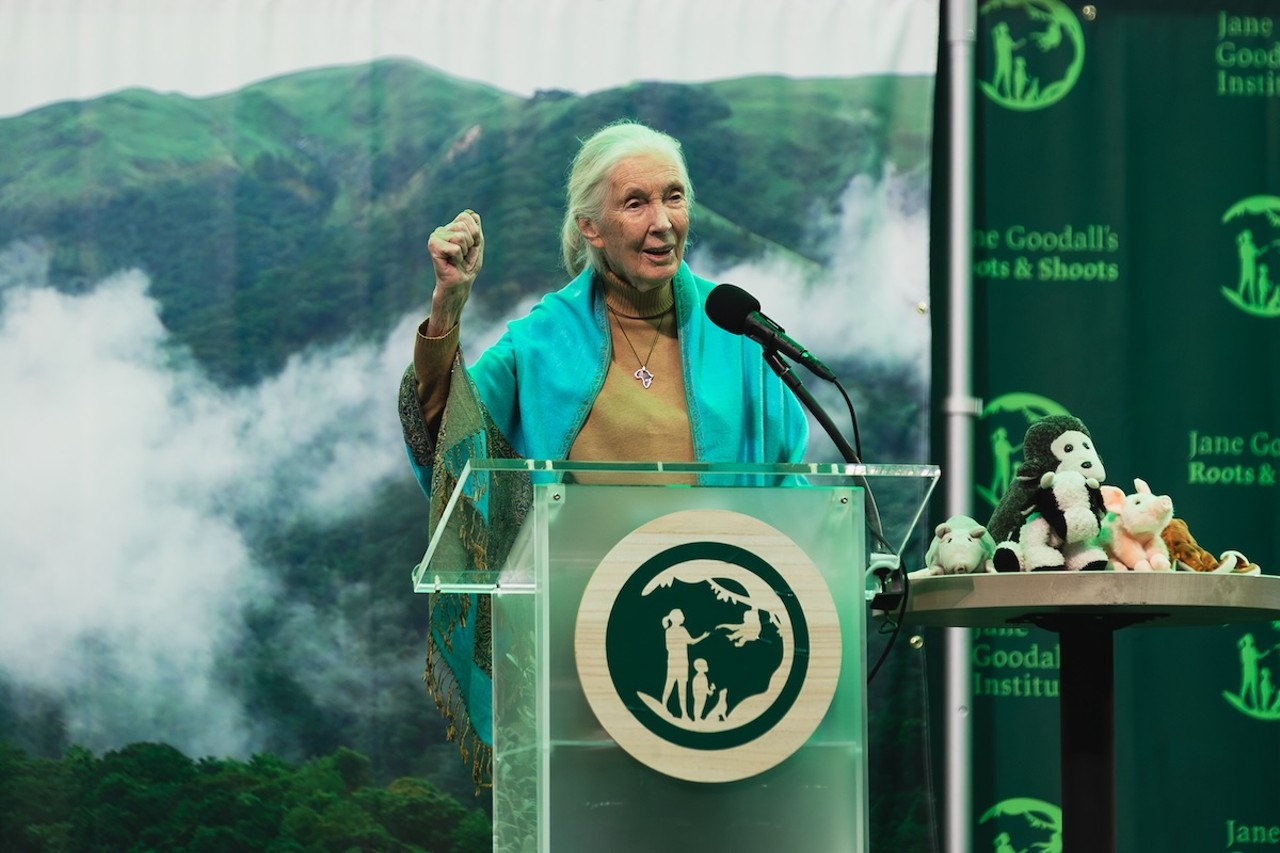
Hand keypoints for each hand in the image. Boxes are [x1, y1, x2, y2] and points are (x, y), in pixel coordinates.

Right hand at [425, 210, 483, 335]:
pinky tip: (452, 263)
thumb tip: (472, 213)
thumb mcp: (476, 245)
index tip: (470, 247)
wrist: (459, 284)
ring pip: (460, 236)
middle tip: (463, 255)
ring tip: (457, 259)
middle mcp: (441, 230)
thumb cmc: (467, 266)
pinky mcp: (433, 246)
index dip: (475, 234)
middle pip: (464, 225)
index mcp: (451, 227)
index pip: (468, 216)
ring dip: (464, 251)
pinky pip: (455, 248)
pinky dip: (458, 258)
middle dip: (470, 243)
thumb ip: (475, 228)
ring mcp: (435, 237)